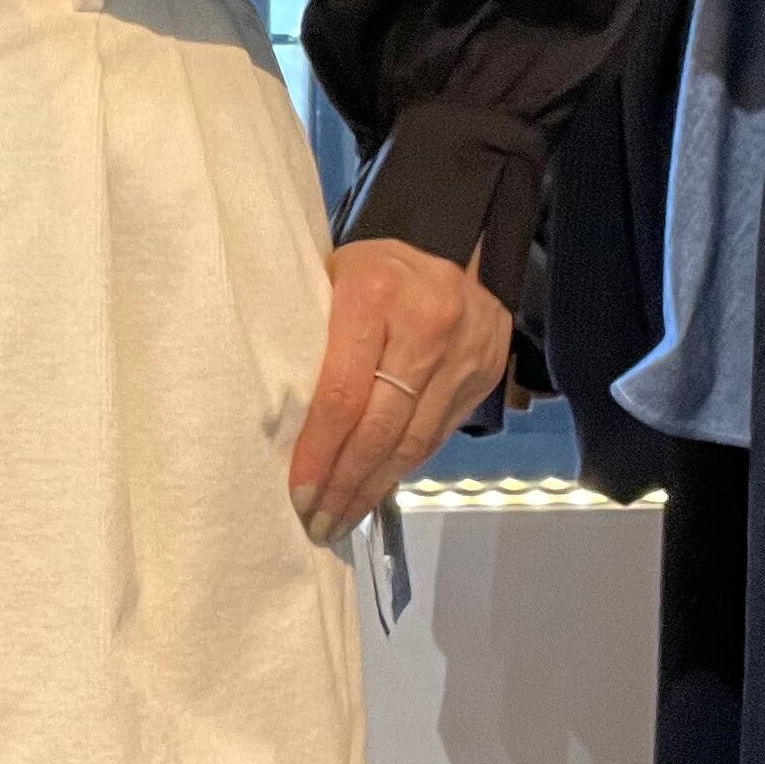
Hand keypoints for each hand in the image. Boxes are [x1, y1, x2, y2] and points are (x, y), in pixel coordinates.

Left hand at [287, 239, 511, 542]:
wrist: (456, 242)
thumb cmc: (371, 270)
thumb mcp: (328, 282)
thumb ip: (311, 339)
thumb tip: (278, 423)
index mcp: (374, 293)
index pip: (343, 393)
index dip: (319, 451)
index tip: (298, 493)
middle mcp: (428, 324)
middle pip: (380, 427)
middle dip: (346, 483)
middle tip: (317, 521)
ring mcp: (464, 352)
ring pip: (414, 440)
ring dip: (374, 487)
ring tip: (342, 517)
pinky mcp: (486, 374)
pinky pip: (438, 435)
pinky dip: (403, 467)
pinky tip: (376, 487)